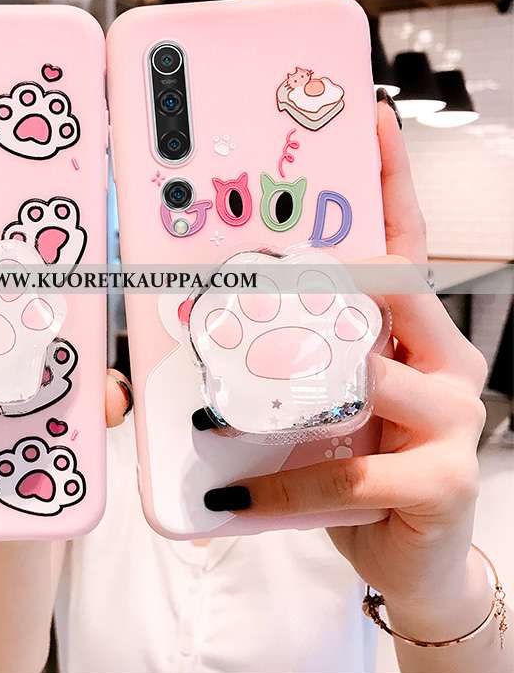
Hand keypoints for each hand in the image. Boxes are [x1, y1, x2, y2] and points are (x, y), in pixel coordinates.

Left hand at [204, 100, 491, 635]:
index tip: (372, 119)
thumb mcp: (327, 399)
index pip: (405, 247)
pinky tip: (235, 496)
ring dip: (284, 394)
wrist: (410, 553)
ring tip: (219, 412)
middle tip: (255, 281)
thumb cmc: (360, 460)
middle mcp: (447, 360)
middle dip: (322, 280)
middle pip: (388, 290)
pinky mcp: (441, 480)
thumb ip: (298, 360)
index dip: (390, 180)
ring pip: (364, 377)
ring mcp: (452, 417)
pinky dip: (281, 486)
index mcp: (418, 331)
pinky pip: (346, 475)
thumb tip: (221, 330)